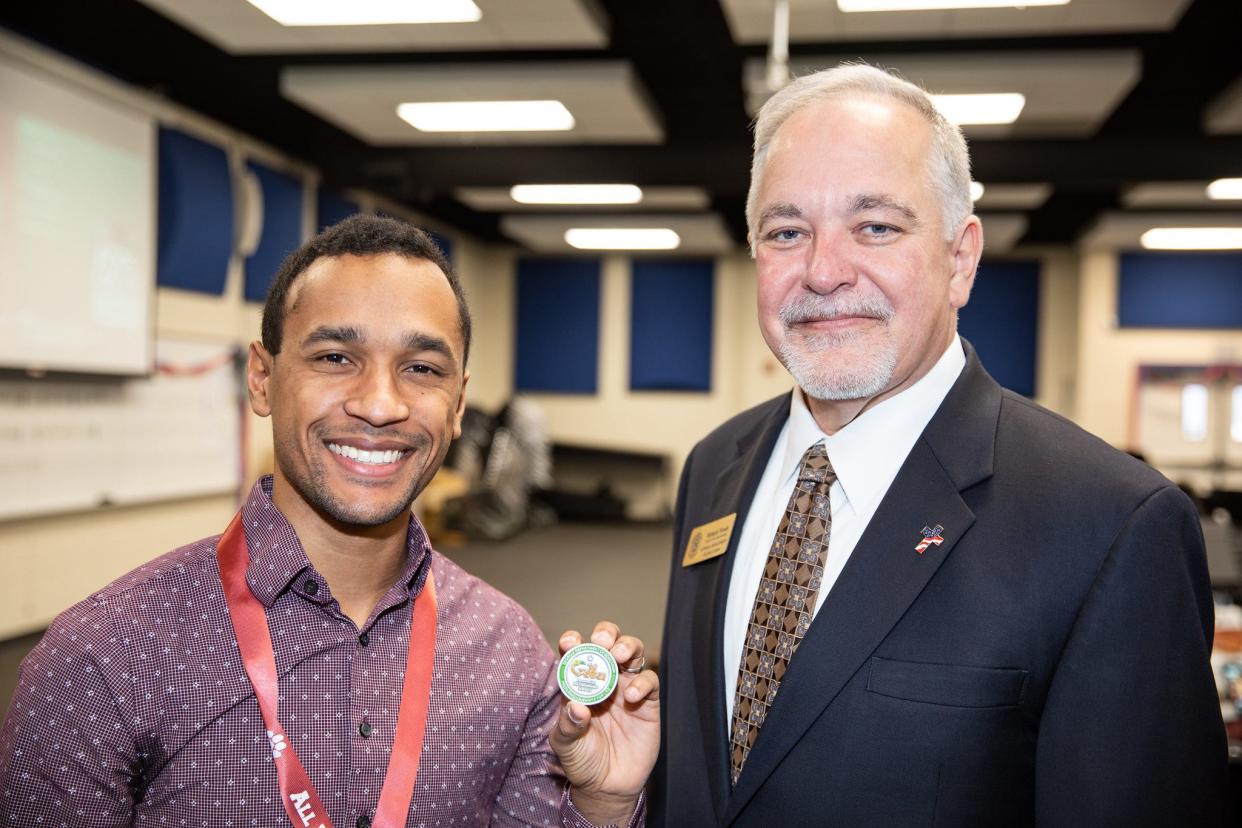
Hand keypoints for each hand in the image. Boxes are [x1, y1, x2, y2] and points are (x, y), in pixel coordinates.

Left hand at [549, 621, 659, 824]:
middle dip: (605, 634)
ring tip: (619, 655)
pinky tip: (630, 696)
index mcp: (579, 683)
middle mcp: (604, 679)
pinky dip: (643, 683)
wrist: (608, 786)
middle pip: (608, 642)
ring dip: (627, 646)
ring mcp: (627, 688)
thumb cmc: (582, 761)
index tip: (569, 642)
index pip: (576, 653)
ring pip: (633, 652)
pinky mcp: (648, 703)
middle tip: (601, 642)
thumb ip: (568, 725)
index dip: (573, 642)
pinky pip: (650, 682)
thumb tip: (576, 706)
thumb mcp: (566, 745)